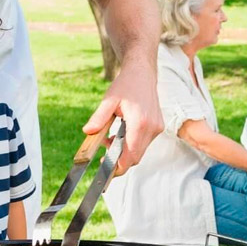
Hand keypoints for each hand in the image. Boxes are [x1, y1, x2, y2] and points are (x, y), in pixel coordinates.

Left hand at [83, 58, 162, 173]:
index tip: (108, 171)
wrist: (143, 74)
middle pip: (136, 157)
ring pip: (140, 151)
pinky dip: (132, 144)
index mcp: (140, 122)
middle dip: (120, 160)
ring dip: (126, 151)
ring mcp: (157, 128)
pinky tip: (122, 133)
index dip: (120, 167)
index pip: (131, 154)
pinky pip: (144, 143)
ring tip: (111, 138)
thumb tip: (88, 132)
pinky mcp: (158, 127)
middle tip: (104, 152)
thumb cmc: (126, 85)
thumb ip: (99, 118)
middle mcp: (152, 127)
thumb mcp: (109, 100)